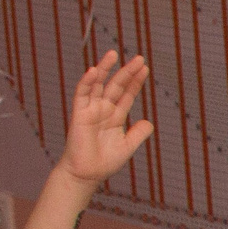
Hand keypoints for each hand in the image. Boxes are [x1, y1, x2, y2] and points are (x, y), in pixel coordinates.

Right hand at [62, 52, 152, 183]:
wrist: (86, 174)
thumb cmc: (104, 162)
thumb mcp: (127, 146)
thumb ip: (138, 133)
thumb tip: (148, 122)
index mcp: (115, 116)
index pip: (127, 94)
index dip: (135, 82)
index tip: (145, 68)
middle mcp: (103, 109)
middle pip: (116, 85)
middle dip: (127, 72)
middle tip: (139, 58)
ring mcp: (90, 110)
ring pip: (97, 84)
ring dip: (105, 69)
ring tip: (114, 54)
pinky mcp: (79, 114)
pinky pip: (82, 94)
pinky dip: (87, 82)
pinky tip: (94, 70)